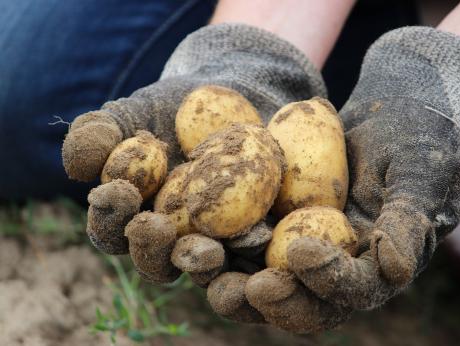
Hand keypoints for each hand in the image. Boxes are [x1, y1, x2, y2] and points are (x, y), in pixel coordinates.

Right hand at [61, 23, 325, 318]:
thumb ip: (99, 135)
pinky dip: (252, 254)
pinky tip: (261, 238)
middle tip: (158, 228)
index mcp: (135, 219)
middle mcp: (173, 241)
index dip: (110, 215)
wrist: (234, 99)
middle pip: (157, 262)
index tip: (120, 189)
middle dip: (153, 249)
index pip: (112, 229)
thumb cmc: (173, 108)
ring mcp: (216, 246)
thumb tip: (77, 167)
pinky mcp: (256, 240)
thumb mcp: (133, 113)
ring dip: (203, 264)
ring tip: (209, 250)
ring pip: (206, 270)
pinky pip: (255, 256)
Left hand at [208, 26, 459, 332]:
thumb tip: (396, 269)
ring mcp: (289, 245)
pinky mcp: (262, 220)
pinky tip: (180, 221)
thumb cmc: (414, 142)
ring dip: (222, 275)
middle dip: (265, 298)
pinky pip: (232, 235)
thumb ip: (408, 221)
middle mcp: (324, 267)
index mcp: (367, 268)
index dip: (326, 281)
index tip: (303, 251)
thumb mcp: (419, 175)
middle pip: (293, 299)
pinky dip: (207, 233)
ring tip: (197, 258)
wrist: (385, 114)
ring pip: (252, 275)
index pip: (347, 291)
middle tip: (238, 286)